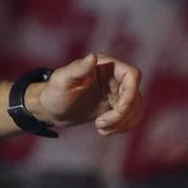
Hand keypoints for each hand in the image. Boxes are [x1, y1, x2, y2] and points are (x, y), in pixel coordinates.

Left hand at [28, 53, 144, 135]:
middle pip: (135, 95)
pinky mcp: (116, 105)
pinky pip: (131, 117)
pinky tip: (103, 130)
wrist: (52, 109)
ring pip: (136, 108)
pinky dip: (122, 127)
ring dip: (122, 123)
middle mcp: (114, 76)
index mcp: (104, 64)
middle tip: (100, 124)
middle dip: (122, 114)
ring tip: (100, 128)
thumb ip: (78, 69)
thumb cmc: (53, 92)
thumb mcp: (62, 80)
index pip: (132, 75)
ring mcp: (117, 91)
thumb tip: (92, 57)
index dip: (130, 94)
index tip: (117, 109)